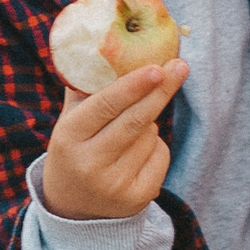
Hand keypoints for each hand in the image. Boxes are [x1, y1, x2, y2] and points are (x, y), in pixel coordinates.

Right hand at [39, 59, 183, 222]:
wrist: (71, 206)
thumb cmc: (76, 148)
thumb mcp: (70, 120)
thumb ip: (87, 88)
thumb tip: (107, 43)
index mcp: (69, 138)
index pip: (106, 106)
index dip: (133, 86)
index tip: (156, 67)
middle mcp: (90, 164)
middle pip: (136, 121)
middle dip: (160, 91)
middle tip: (180, 66)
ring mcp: (114, 185)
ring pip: (151, 136)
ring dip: (150, 124)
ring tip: (129, 131)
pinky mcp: (136, 198)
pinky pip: (161, 156)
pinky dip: (156, 146)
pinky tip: (137, 154)